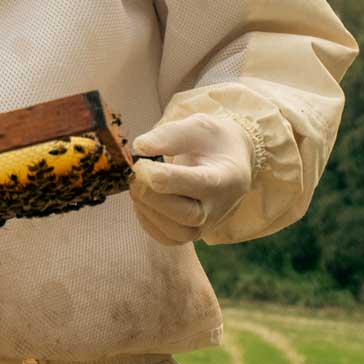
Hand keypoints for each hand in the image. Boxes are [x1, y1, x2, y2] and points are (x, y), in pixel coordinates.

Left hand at [127, 115, 254, 244]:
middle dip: (151, 194)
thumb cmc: (211, 141)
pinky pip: (166, 238)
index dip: (159, 174)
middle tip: (134, 173)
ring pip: (175, 232)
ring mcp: (207, 225)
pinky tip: (142, 199)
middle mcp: (219, 207)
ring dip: (146, 208)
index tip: (140, 161)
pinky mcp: (192, 234)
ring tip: (137, 183)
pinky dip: (147, 220)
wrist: (229, 161)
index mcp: (225, 178)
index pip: (193, 184)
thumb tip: (139, 148)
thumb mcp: (196, 126)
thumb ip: (168, 135)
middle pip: (185, 214)